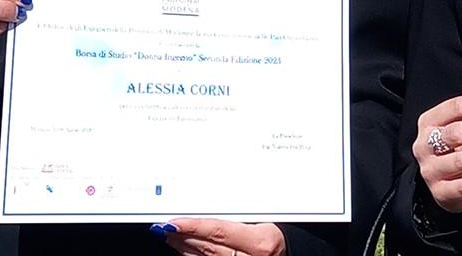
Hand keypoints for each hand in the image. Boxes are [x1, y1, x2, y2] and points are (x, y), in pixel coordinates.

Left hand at [157, 218, 285, 255]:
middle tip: (166, 226)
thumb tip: (207, 209)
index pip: (218, 231)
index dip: (193, 226)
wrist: (295, 254)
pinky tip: (186, 251)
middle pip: (209, 248)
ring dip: (186, 248)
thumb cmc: (280, 234)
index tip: (174, 222)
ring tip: (172, 236)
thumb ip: (238, 217)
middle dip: (185, 237)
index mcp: (260, 242)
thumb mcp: (265, 220)